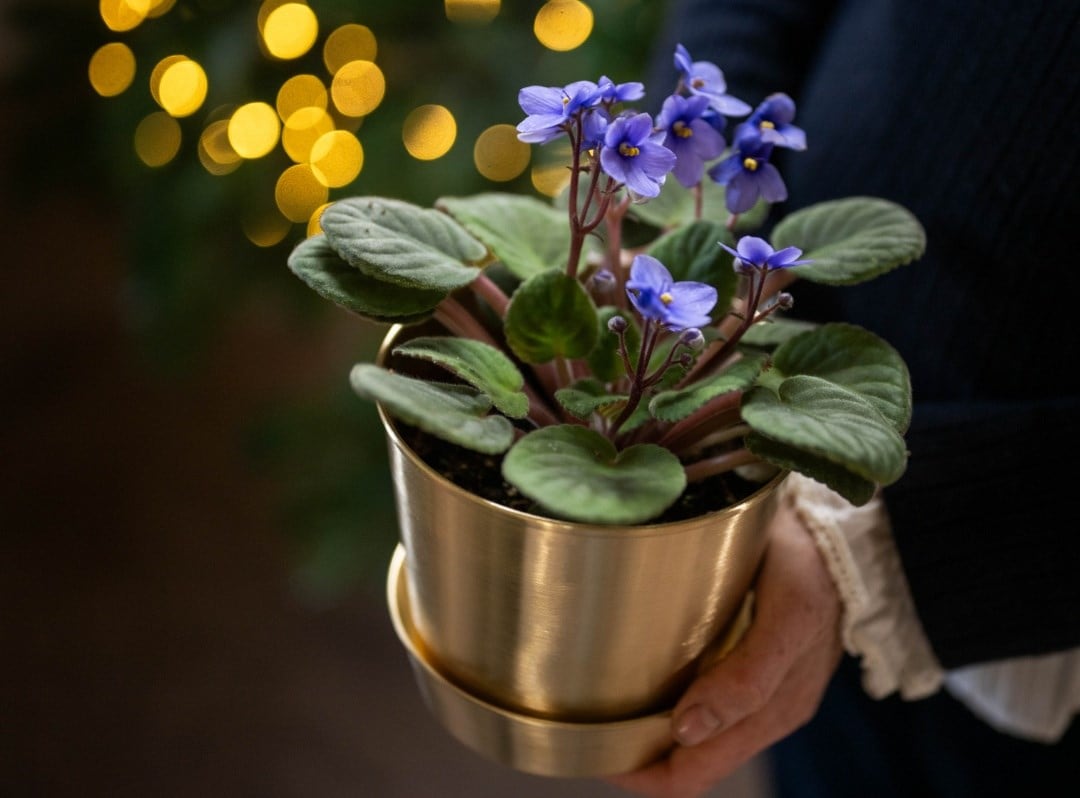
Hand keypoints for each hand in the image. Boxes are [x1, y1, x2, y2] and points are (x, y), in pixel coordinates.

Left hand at [607, 500, 843, 797]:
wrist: (839, 537)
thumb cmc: (809, 569)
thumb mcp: (785, 618)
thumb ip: (746, 680)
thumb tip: (687, 732)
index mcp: (772, 710)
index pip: (693, 774)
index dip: (643, 774)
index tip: (595, 748)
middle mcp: (767, 713)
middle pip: (692, 764)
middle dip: (639, 756)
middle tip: (589, 726)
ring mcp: (765, 695)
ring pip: (699, 740)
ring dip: (654, 735)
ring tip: (609, 705)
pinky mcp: (761, 673)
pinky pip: (712, 708)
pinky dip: (674, 708)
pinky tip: (649, 680)